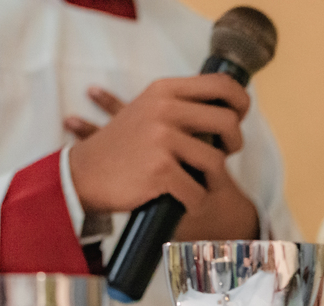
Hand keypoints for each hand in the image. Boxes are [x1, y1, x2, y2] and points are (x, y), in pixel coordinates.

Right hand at [65, 77, 258, 239]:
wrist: (83, 175)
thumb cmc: (122, 147)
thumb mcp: (147, 110)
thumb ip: (181, 105)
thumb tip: (228, 108)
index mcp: (165, 90)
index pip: (221, 85)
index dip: (240, 103)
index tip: (238, 119)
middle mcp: (164, 109)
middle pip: (228, 123)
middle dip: (234, 144)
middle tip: (225, 155)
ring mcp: (162, 139)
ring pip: (216, 161)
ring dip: (213, 180)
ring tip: (199, 183)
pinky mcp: (160, 170)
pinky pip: (198, 191)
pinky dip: (195, 201)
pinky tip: (185, 201)